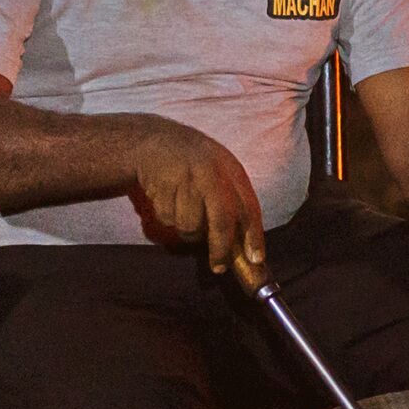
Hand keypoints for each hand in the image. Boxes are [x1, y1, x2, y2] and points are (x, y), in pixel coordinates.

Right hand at [125, 119, 265, 275]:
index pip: (248, 207)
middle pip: (221, 220)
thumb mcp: (220, 172)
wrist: (152, 141)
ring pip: (191, 226)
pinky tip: (167, 198)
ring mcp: (186, 179)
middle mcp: (211, 173)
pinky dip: (168, 218)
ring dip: (188, 230)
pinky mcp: (163, 186)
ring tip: (182, 210)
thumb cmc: (192, 163)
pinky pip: (168, 220)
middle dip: (221, 248)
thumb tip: (243, 245)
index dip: (254, 235)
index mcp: (230, 169)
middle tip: (219, 267)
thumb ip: (233, 202)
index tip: (256, 259)